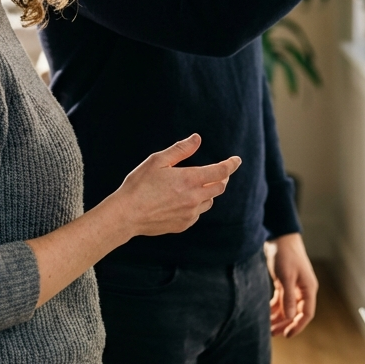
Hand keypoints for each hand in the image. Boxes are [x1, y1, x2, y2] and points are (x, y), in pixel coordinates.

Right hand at [114, 134, 240, 237]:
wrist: (127, 215)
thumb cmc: (139, 184)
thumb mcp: (157, 160)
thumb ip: (180, 149)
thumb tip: (197, 138)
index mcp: (189, 180)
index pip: (220, 172)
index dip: (231, 164)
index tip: (237, 160)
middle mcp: (194, 198)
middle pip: (220, 187)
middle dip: (222, 177)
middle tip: (218, 171)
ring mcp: (190, 214)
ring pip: (210, 201)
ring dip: (208, 192)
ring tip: (196, 185)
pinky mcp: (183, 225)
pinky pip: (197, 213)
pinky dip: (196, 204)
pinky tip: (182, 200)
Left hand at [270, 232, 317, 336]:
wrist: (279, 236)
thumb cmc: (285, 254)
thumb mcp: (286, 276)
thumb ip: (288, 297)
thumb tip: (291, 317)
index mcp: (308, 288)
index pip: (307, 313)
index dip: (297, 325)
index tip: (287, 335)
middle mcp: (303, 289)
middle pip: (296, 312)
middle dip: (285, 324)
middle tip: (272, 334)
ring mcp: (293, 286)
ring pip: (287, 307)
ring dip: (278, 317)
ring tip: (267, 327)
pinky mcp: (284, 282)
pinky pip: (281, 300)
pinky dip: (274, 307)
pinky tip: (266, 313)